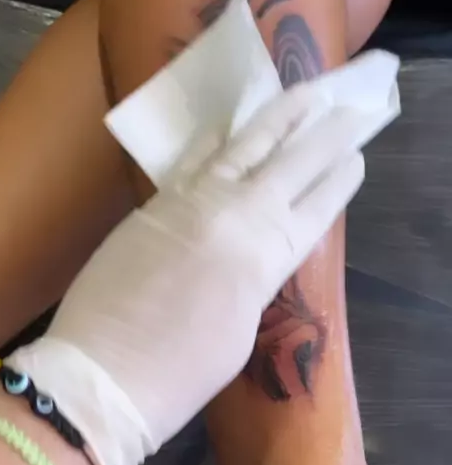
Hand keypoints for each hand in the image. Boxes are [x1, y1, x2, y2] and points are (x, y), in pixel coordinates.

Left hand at [8, 53, 399, 464]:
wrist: (107, 370)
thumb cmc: (185, 371)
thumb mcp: (242, 328)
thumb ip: (256, 278)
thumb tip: (253, 253)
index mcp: (270, 256)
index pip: (318, 205)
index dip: (340, 178)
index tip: (357, 155)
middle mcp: (239, 215)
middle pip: (292, 164)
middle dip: (326, 133)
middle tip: (348, 109)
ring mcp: (194, 201)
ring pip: (246, 146)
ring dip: (278, 118)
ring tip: (302, 94)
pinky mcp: (157, 202)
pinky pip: (195, 158)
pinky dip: (218, 137)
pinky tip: (229, 124)